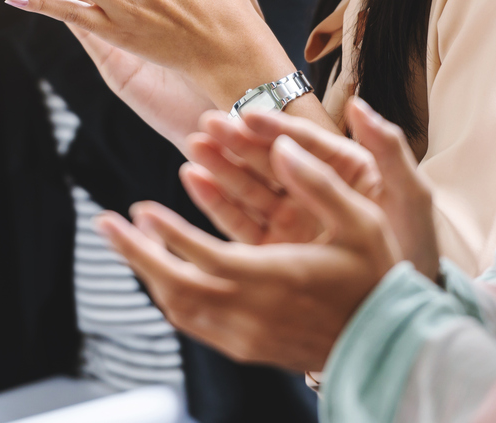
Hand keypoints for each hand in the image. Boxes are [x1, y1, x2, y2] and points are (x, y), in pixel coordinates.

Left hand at [95, 133, 401, 370]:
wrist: (391, 344)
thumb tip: (281, 146)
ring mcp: (246, 337)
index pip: (202, 255)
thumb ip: (319, 182)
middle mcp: (252, 312)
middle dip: (135, 253)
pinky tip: (161, 273)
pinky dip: (170, 297)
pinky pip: (194, 325)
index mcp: (275, 277)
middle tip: (104, 223)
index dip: (166, 233)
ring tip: (127, 241)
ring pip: (178, 308)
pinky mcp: (247, 349)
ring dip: (148, 273)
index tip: (138, 208)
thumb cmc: (378, 276)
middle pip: (174, 284)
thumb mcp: (362, 220)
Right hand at [183, 99, 439, 278]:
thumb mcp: (411, 199)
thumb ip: (389, 149)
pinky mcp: (274, 249)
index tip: (245, 115)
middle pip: (271, 160)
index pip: (306, 143)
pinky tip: (194, 180)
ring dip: (221, 165)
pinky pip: (240, 221)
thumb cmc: (415, 253)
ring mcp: (293, 221)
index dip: (275, 128)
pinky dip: (216, 201)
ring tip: (193, 146)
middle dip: (238, 141)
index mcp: (348, 171)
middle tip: (208, 125)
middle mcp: (316, 191)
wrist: (404, 315)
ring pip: (250, 186)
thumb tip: (357, 105)